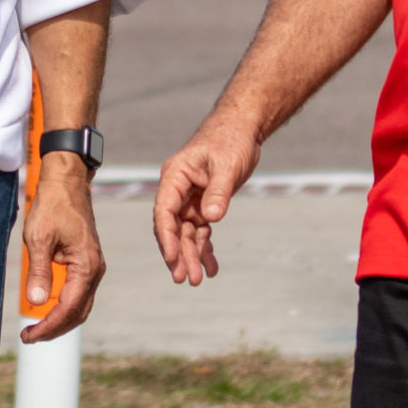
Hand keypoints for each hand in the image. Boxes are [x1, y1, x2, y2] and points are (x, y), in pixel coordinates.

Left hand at [21, 157, 103, 342]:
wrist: (66, 182)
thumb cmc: (52, 206)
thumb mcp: (38, 238)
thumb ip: (39, 271)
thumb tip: (36, 302)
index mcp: (87, 266)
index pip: (69, 308)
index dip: (49, 326)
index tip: (28, 335)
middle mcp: (95, 270)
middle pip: (78, 313)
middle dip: (55, 329)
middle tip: (29, 337)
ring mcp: (93, 266)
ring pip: (80, 305)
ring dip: (60, 320)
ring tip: (36, 329)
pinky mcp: (87, 263)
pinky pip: (79, 293)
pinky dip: (64, 307)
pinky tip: (47, 309)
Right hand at [153, 112, 263, 285]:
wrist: (243, 128)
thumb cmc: (231, 139)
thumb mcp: (227, 165)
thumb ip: (218, 192)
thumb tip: (211, 219)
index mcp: (175, 176)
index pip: (164, 211)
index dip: (167, 237)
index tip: (173, 258)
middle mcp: (178, 190)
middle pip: (173, 227)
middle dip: (179, 253)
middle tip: (185, 279)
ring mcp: (191, 199)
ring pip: (187, 233)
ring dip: (192, 255)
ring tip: (198, 279)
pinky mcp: (205, 204)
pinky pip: (202, 231)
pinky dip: (206, 248)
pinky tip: (212, 268)